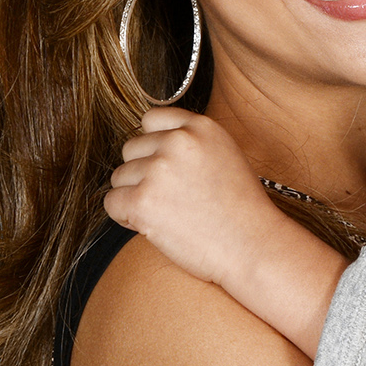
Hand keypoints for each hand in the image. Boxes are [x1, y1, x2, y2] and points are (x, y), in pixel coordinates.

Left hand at [103, 108, 283, 288]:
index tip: (166, 165)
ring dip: (136, 196)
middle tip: (173, 197)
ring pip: (119, 177)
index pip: (152, 119)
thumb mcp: (225, 157)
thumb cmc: (242, 210)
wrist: (253, 246)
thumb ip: (191, 144)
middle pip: (131, 149)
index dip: (154, 144)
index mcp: (202, 128)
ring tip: (171, 213)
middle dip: (142, 172)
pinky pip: (112, 203)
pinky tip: (158, 225)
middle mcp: (178, 142)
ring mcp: (158, 170)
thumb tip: (149, 147)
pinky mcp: (141, 200)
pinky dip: (127, 217)